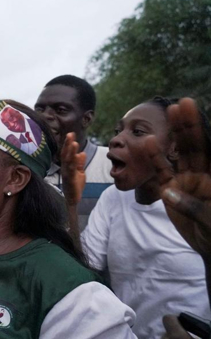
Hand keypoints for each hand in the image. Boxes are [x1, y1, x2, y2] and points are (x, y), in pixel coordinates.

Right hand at [60, 132, 85, 205]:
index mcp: (67, 166)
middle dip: (67, 144)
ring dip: (70, 151)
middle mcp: (65, 168)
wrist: (73, 199)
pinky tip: (76, 156)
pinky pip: (71, 169)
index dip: (68, 143)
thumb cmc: (75, 185)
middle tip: (70, 134)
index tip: (71, 134)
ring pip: (68, 160)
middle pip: (65, 154)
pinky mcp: (70, 179)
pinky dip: (74, 162)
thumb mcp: (80, 172)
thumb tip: (82, 153)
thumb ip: (80, 163)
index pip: (67, 153)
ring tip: (74, 143)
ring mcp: (66, 173)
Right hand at [148, 97, 210, 257]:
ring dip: (173, 135)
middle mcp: (204, 174)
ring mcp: (187, 181)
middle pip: (196, 145)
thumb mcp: (210, 221)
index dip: (203, 129)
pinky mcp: (172, 192)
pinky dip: (155, 159)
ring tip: (170, 112)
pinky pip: (162, 172)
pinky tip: (147, 143)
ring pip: (180, 153)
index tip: (195, 110)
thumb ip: (192, 206)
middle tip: (181, 103)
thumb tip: (168, 191)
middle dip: (189, 124)